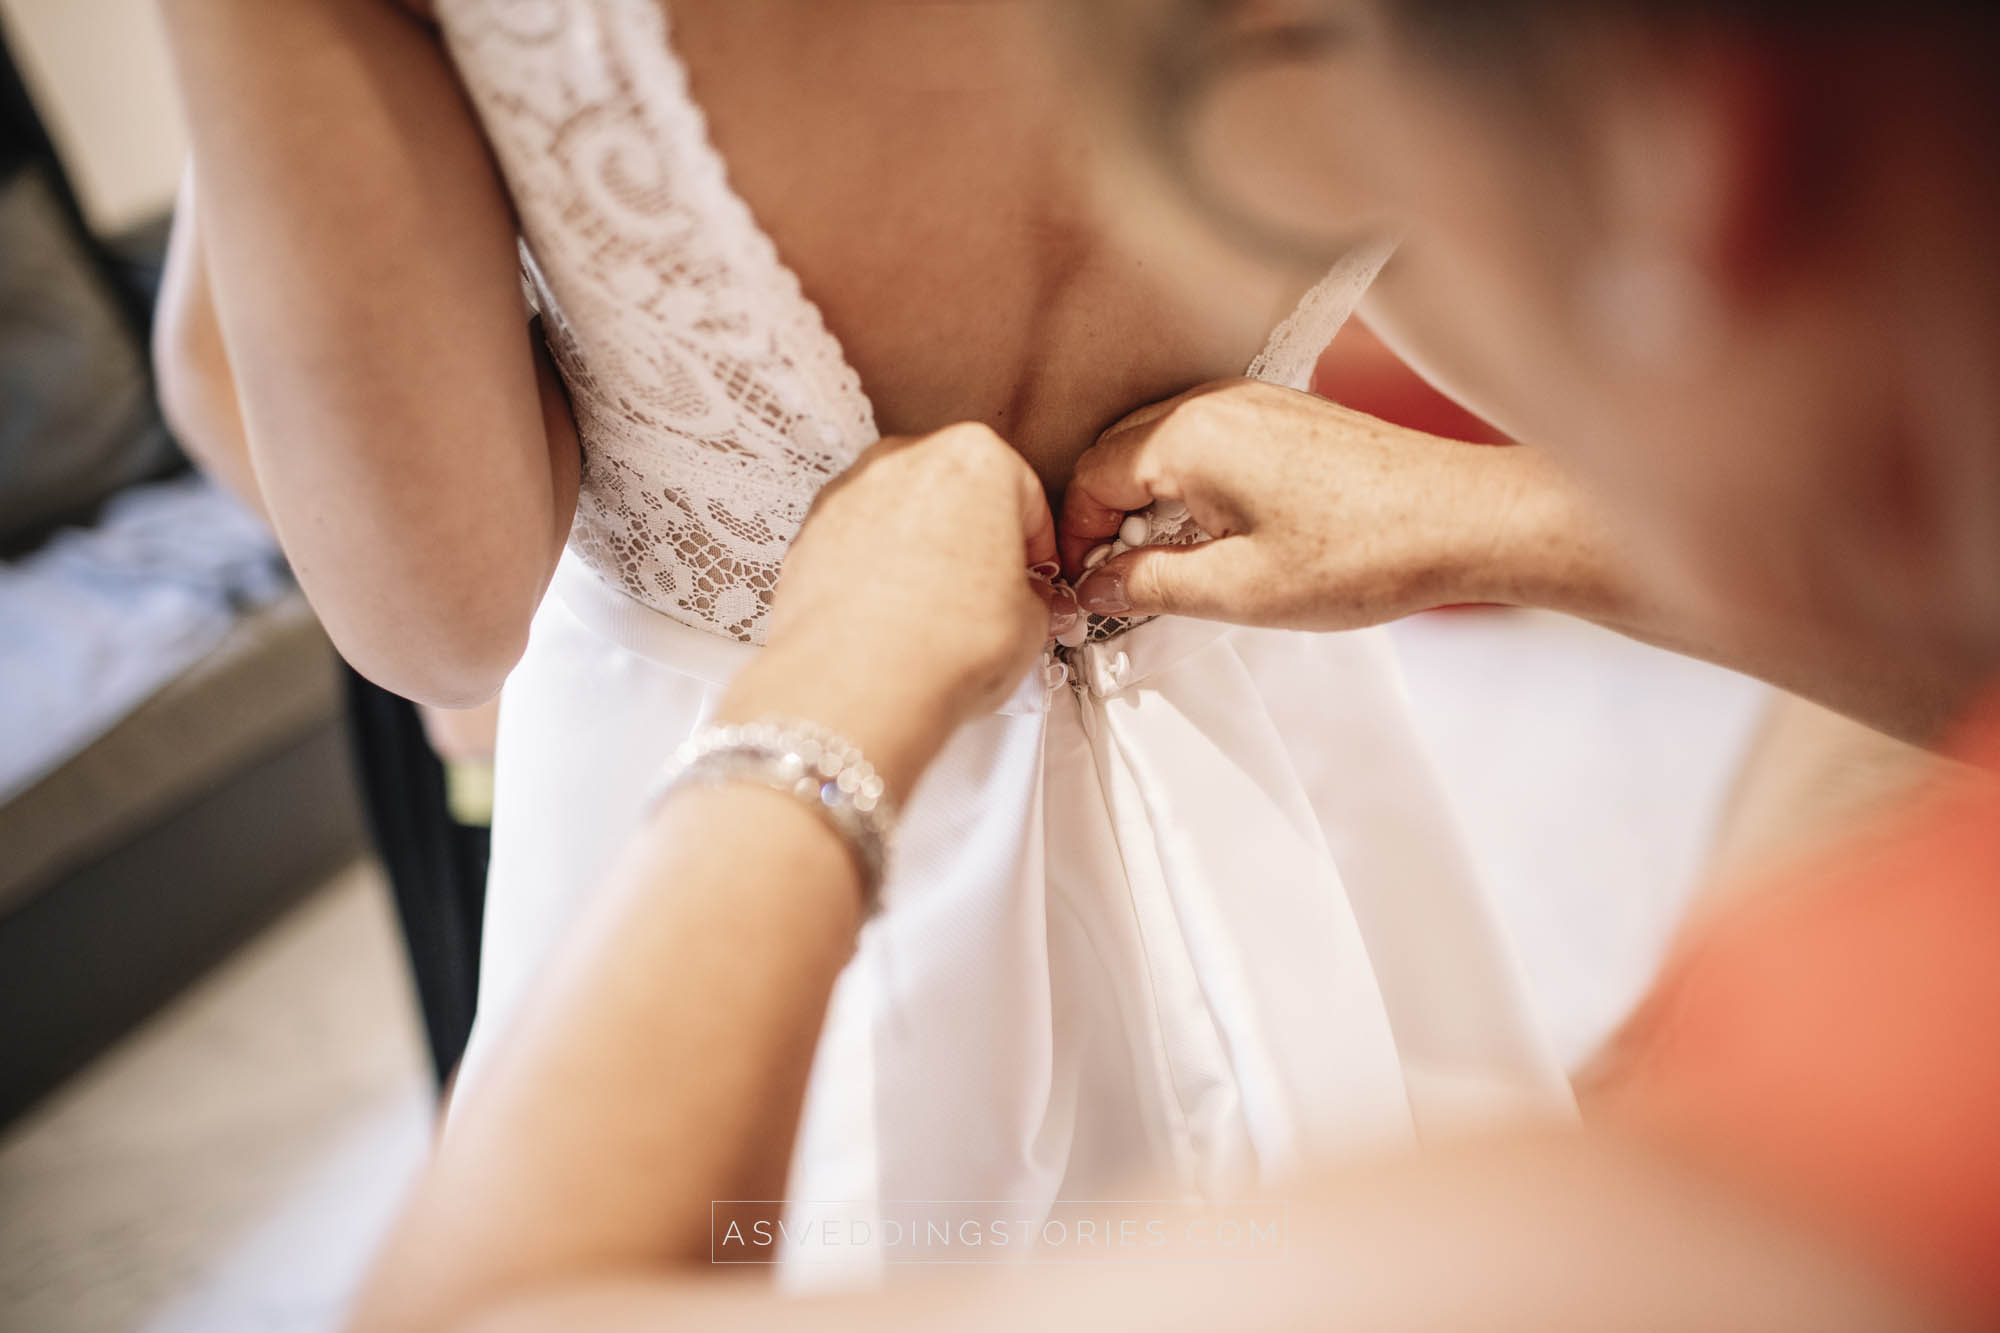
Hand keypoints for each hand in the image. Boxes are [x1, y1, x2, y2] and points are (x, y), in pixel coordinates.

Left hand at [725, 424, 1072, 795]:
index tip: (1036, 573)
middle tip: (990, 591)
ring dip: (923, 551)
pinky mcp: (808, 532)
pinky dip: (875, 571)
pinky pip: (857, 543)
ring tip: (936, 613)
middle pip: (957, 493)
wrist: (856, 688)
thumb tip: (1024, 600)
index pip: (1024, 494)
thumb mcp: (1031, 622)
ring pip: (902, 514)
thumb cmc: (944, 646)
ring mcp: (848, 492)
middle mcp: (905, 459)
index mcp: (975, 458)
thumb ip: (1032, 594)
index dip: (1037, 544)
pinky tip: (892, 618)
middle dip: (976, 538)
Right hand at [1060, 379, 1617, 629]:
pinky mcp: (1284, 412)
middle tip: (1117, 583)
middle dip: (1104, 518)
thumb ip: (1149, 586)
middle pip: (1117, 452)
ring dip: (1146, 501)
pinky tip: (1216, 535)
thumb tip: (1098, 587)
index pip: (1090, 478)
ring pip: (1160, 445)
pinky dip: (1189, 484)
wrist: (1462, 521)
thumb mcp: (1237, 591)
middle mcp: (1213, 403)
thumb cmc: (1363, 552)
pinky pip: (1206, 440)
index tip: (1083, 586)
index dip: (1074, 539)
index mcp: (1188, 437)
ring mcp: (1252, 400)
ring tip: (1170, 566)